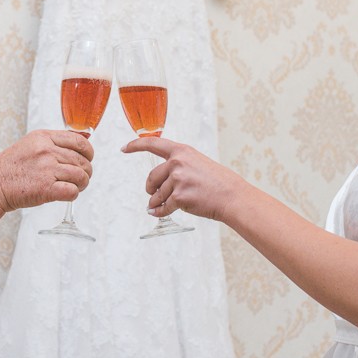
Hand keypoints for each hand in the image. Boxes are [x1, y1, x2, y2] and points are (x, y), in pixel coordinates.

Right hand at [0, 129, 92, 212]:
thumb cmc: (11, 167)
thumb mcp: (31, 144)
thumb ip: (55, 141)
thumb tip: (84, 137)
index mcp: (43, 137)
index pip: (79, 141)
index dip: (88, 152)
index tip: (87, 158)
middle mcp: (46, 151)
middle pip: (82, 161)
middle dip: (86, 171)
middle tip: (80, 178)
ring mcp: (46, 169)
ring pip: (81, 176)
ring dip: (81, 184)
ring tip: (74, 186)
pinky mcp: (46, 188)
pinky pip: (72, 191)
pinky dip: (73, 194)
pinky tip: (66, 193)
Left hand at [121, 137, 243, 221]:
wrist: (232, 197)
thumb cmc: (218, 183)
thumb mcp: (198, 163)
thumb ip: (179, 166)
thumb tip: (159, 180)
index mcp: (182, 151)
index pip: (153, 144)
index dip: (136, 145)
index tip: (124, 148)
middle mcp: (178, 163)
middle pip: (151, 177)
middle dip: (150, 188)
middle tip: (154, 194)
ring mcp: (178, 179)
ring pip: (157, 195)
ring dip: (158, 203)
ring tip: (167, 205)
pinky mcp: (179, 196)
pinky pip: (163, 207)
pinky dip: (160, 212)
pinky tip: (160, 213)